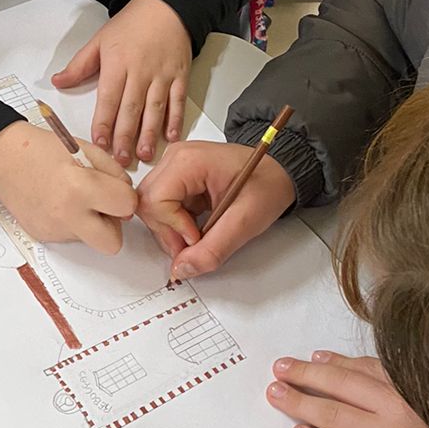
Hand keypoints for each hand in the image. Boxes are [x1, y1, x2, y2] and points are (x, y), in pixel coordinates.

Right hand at [0, 122, 136, 253]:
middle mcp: (67, 215)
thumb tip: (126, 194)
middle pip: (113, 243)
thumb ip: (114, 173)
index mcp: (80, 188)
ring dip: (93, 224)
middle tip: (103, 205)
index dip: (126, 197)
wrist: (3, 160)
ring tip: (77, 199)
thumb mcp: (86, 149)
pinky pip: (72, 236)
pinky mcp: (45, 236)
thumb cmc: (41, 150)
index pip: (126, 206)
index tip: (117, 190)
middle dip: (113, 225)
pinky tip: (61, 203)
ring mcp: (55, 229)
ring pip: (91, 240)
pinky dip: (73, 223)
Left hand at [51, 0, 191, 165]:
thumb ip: (79, 65)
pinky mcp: (180, 76)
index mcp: (117, 63)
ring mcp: (162, 75)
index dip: (104, 122)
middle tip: (121, 159)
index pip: (108, 98)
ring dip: (149, 134)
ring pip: (155, 109)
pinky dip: (175, 120)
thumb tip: (58, 81)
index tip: (100, 142)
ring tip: (145, 154)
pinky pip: (178, 101)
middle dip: (126, 136)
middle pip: (131, 108)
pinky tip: (170, 137)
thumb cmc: (133, 23)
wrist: (167, 6)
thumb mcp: (100, 40)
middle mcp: (141, 71)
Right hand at [137, 140, 294, 278]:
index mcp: (189, 160)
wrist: (280, 171)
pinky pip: (163, 207)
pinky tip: (199, 224)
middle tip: (197, 243)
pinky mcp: (178, 178)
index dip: (172, 228)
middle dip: (168, 233)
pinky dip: (177, 223)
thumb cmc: (267, 184)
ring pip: (152, 208)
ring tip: (201, 233)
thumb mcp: (245, 221)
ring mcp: (175, 167)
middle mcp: (175, 158)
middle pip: (148, 204)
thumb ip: (213, 249)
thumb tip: (182, 269)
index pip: (155, 201)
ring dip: (172, 230)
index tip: (196, 238)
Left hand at [266, 351, 428, 427]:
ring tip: (278, 394)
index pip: (365, 367)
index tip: (314, 357)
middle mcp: (398, 407)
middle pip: (341, 385)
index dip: (334, 362)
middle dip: (306, 375)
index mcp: (415, 387)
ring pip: (333, 415)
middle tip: (281, 369)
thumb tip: (371, 372)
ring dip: (301, 402)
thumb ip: (412, 387)